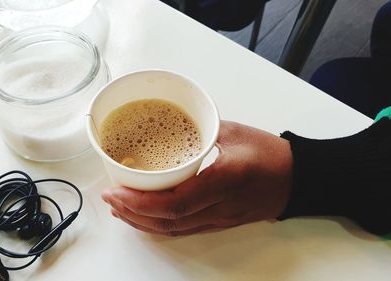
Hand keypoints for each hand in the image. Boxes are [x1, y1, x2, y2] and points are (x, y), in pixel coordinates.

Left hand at [102, 121, 292, 235]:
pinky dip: (158, 225)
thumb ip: (200, 129)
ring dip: (142, 222)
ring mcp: (219, 219)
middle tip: (109, 197)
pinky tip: (145, 216)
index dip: (139, 203)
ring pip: (173, 230)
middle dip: (132, 213)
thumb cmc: (272, 155)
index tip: (115, 191)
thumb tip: (170, 124)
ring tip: (120, 208)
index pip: (174, 203)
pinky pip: (184, 229)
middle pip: (167, 222)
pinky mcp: (219, 222)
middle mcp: (219, 206)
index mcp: (223, 180)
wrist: (299, 180)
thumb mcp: (234, 132)